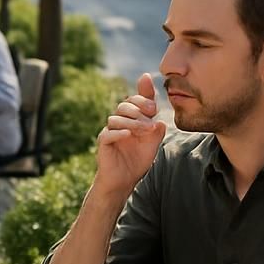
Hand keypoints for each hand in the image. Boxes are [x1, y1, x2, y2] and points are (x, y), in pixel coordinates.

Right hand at [96, 73, 164, 194]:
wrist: (124, 180)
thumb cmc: (137, 161)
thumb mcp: (152, 144)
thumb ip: (157, 131)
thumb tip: (160, 120)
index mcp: (133, 119)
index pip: (137, 100)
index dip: (143, 91)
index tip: (149, 83)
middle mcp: (120, 122)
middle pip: (125, 104)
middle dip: (139, 106)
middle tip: (152, 112)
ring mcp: (110, 131)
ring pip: (117, 117)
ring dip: (133, 121)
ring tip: (146, 130)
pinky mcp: (103, 143)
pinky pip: (108, 133)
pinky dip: (118, 132)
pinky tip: (128, 135)